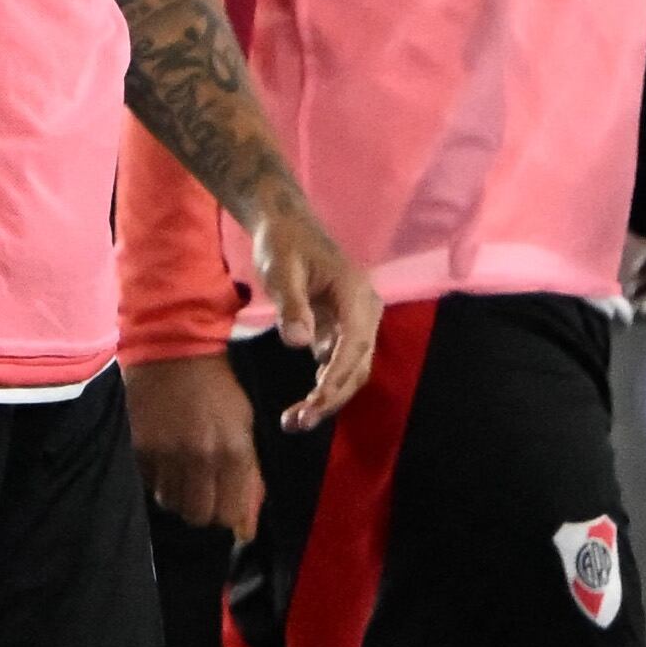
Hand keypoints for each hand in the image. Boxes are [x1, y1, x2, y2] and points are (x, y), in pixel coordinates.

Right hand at [127, 354, 263, 537]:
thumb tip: (246, 530)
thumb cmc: (216, 389)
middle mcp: (199, 457)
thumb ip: (249, 478)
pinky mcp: (139, 448)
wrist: (172, 350)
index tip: (226, 503)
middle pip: (198, 515)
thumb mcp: (243, 426)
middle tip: (203, 487)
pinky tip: (164, 453)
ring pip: (170, 502)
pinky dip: (157, 477)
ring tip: (182, 467)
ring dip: (178, 493)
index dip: (229, 514)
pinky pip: (148, 483)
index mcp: (233, 451)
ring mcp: (166, 454)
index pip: (229, 514)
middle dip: (203, 507)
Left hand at [244, 196, 382, 430]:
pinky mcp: (343, 327)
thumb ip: (291, 306)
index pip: (354, 345)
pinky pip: (340, 362)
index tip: (315, 401)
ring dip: (329, 396)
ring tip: (296, 420)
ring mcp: (356, 320)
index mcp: (355, 294)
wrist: (285, 224)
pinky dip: (325, 384)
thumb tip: (299, 343)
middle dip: (331, 397)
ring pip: (352, 368)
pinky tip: (304, 403)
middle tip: (298, 422)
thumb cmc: (282, 243)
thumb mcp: (280, 271)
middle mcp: (365, 310)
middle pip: (358, 364)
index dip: (337, 377)